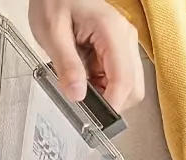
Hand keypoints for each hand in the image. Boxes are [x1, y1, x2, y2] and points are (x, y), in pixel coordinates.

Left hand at [29, 0, 143, 111]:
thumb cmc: (55, 2)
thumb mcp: (53, 35)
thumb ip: (67, 66)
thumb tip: (77, 96)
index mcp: (112, 33)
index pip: (123, 80)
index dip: (111, 106)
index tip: (94, 121)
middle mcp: (124, 39)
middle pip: (132, 87)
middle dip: (109, 102)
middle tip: (81, 105)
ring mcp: (122, 44)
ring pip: (125, 84)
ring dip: (102, 94)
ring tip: (76, 85)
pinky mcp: (114, 49)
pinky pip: (113, 77)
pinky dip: (98, 85)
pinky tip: (80, 78)